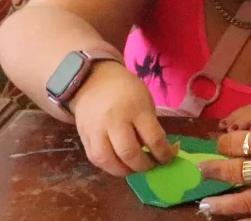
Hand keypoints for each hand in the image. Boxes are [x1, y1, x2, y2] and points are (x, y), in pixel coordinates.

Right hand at [69, 61, 173, 176]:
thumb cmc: (126, 90)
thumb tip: (157, 152)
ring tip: (134, 168)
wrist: (92, 80)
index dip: (163, 154)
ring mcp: (96, 130)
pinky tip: (118, 164)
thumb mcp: (145, 101)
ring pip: (108, 161)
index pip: (153, 138)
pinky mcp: (83, 137)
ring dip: (124, 171)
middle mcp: (114, 121)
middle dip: (144, 166)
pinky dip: (109, 166)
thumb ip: (150, 126)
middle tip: (151, 165)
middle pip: (129, 153)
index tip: (167, 158)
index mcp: (135, 109)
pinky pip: (95, 159)